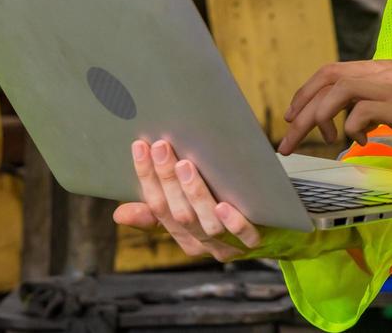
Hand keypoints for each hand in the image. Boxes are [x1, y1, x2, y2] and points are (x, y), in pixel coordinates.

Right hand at [112, 139, 261, 261]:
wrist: (273, 232)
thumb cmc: (222, 213)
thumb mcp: (187, 212)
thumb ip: (157, 213)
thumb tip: (118, 215)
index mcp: (180, 232)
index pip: (156, 206)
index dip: (146, 177)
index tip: (139, 147)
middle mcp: (200, 241)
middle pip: (178, 212)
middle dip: (167, 179)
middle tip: (161, 146)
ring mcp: (227, 244)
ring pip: (206, 223)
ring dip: (194, 194)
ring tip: (186, 165)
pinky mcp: (255, 242)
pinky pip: (243, 235)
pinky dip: (233, 222)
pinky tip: (224, 205)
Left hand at [277, 60, 391, 170]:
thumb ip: (376, 106)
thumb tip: (350, 122)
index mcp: (383, 68)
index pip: (332, 71)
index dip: (307, 91)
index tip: (293, 116)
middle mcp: (385, 71)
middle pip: (327, 79)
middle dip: (302, 109)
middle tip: (289, 138)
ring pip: (337, 92)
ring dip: (317, 119)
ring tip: (318, 142)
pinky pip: (360, 113)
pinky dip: (351, 129)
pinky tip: (362, 142)